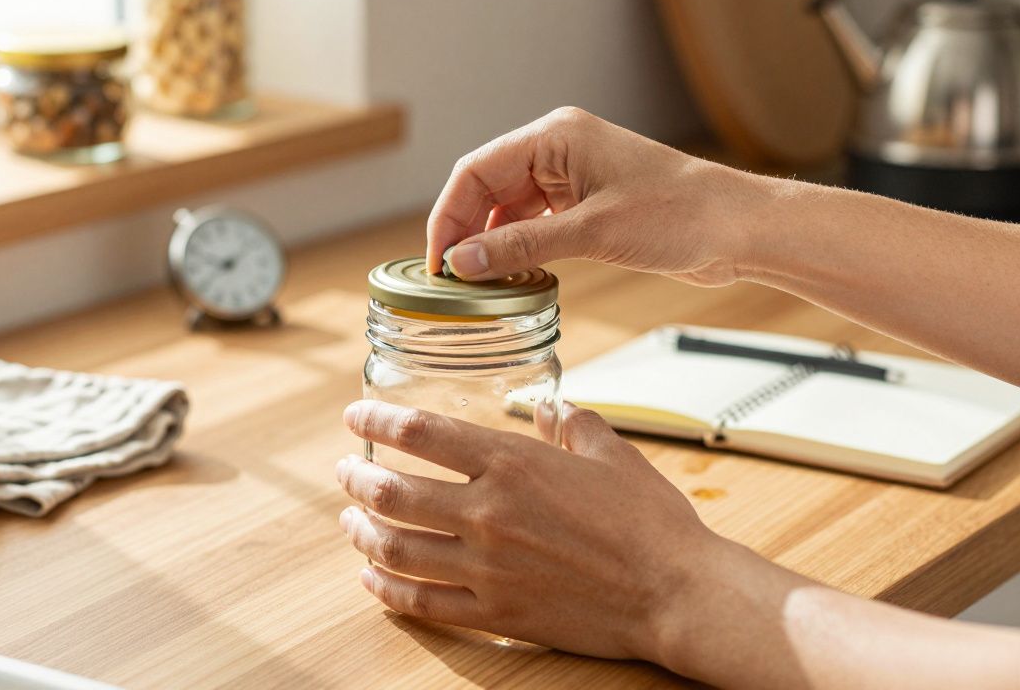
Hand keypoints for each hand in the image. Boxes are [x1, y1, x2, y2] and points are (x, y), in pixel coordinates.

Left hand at [334, 399, 726, 661]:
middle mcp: (489, 513)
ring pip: (396, 549)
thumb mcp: (612, 453)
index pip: (421, 433)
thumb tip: (551, 405)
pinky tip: (372, 579)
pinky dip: (385, 590)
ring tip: (349, 520)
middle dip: (356, 478)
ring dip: (361, 532)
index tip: (355, 417)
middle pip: (393, 492)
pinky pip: (421, 603)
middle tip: (344, 472)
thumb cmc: (651, 523)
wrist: (675, 592)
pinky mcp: (495, 613)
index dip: (376, 421)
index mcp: (514, 463)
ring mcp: (487, 568)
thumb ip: (573, 424)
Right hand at [426, 107, 774, 285]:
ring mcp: (574, 177)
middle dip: (465, 232)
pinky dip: (518, 249)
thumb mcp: (592, 234)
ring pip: (509, 209)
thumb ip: (521, 247)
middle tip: (449, 281)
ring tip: (476, 285)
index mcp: (556, 136)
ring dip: (491, 244)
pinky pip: (535, 223)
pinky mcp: (588, 204)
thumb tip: (463, 264)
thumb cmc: (679, 214)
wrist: (738, 228)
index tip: (436, 262)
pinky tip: (510, 277)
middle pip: (487, 188)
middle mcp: (559, 149)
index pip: (477, 170)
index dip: (448, 216)